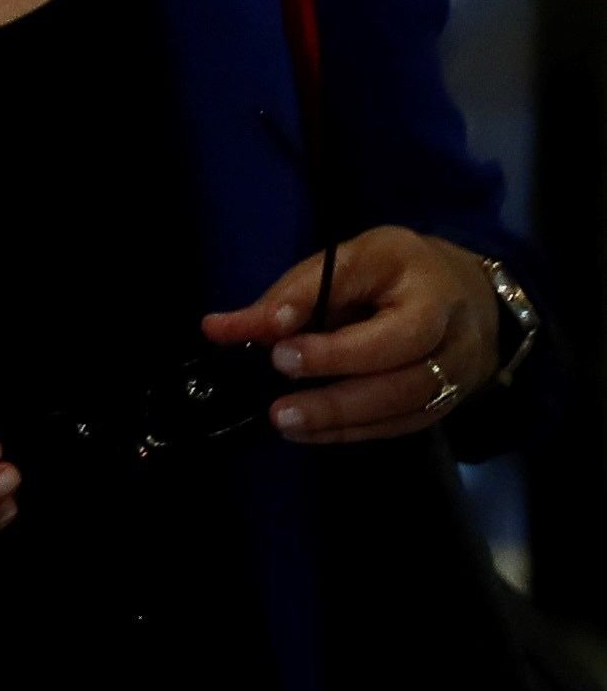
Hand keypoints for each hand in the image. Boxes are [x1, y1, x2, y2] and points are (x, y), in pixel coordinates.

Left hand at [203, 227, 510, 443]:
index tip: (279, 353)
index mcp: (430, 289)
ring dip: (340, 420)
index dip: (337, 349)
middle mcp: (452, 336)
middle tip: (279, 407)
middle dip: (338, 396)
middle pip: (404, 377)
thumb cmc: (397, 271)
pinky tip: (309, 431)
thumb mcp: (351, 260)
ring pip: (404, 407)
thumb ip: (293, 294)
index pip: (394, 327)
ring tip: (286, 421)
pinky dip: (352, 431)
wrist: (470, 293)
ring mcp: (457, 374)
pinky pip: (401, 424)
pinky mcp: (447, 401)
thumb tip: (220, 328)